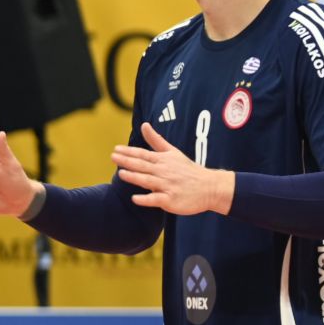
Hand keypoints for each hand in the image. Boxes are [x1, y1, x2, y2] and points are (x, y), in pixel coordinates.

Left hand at [112, 123, 234, 216]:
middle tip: (113, 157)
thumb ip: (156, 140)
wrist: (210, 187)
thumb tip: (144, 124)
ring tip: (121, 174)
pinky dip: (146, 199)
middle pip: (143, 166)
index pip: (143, 155)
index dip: (129, 151)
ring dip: (135, 177)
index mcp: (163, 161)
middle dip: (128, 161)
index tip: (116, 149)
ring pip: (148, 181)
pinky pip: (157, 200)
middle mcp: (164, 172)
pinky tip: (135, 198)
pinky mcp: (171, 200)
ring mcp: (167, 186)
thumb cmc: (188, 170)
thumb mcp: (173, 152)